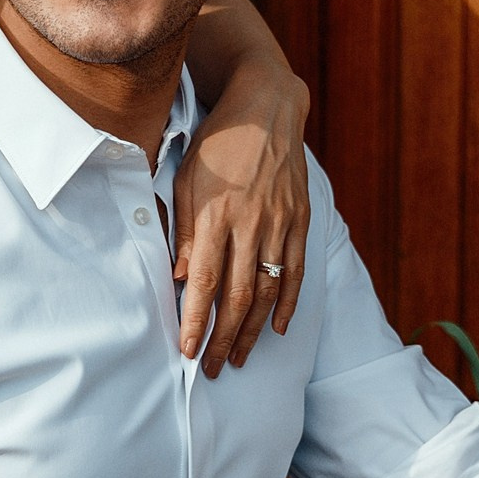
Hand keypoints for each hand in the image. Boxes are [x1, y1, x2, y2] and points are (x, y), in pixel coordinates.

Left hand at [175, 65, 311, 371]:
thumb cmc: (217, 144)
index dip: (195, 322)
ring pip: (267, 291)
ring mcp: (279, 224)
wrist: (266, 109)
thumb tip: (178, 279)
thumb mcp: (186, 179)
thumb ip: (184, 230)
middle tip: (212, 368)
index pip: (202, 282)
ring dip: (251, 331)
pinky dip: (287, 304)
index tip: (187, 351)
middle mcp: (250, 224)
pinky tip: (275, 328)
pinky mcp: (300, 221)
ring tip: (238, 357)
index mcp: (215, 215)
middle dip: (222, 338)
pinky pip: (294, 271)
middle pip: (236, 296)